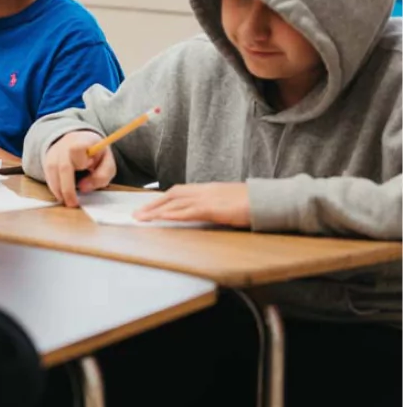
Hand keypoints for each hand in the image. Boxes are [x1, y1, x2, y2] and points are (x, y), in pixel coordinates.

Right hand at [43, 131, 116, 206]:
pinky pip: (48, 177)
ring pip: (53, 173)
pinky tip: (62, 194)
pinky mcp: (47, 162)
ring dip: (59, 190)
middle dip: (68, 188)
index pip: (76, 149)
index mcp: (82, 141)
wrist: (78, 140)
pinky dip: (54, 188)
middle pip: (63, 167)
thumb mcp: (106, 161)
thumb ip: (102, 175)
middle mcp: (64, 146)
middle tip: (73, 204)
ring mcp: (54, 154)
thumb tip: (83, 188)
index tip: (89, 167)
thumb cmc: (95, 154)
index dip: (81, 162)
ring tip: (68, 201)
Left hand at [134, 183, 250, 226]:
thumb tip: (208, 212)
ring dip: (155, 210)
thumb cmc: (254, 203)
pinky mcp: (212, 208)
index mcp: (208, 188)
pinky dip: (171, 214)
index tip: (149, 205)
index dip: (162, 198)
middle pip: (172, 194)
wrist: (270, 199)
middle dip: (152, 204)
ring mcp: (207, 198)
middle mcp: (204, 190)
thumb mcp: (230, 202)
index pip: (180, 191)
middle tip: (137, 213)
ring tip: (141, 218)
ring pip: (174, 202)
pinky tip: (160, 218)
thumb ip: (216, 205)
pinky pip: (187, 211)